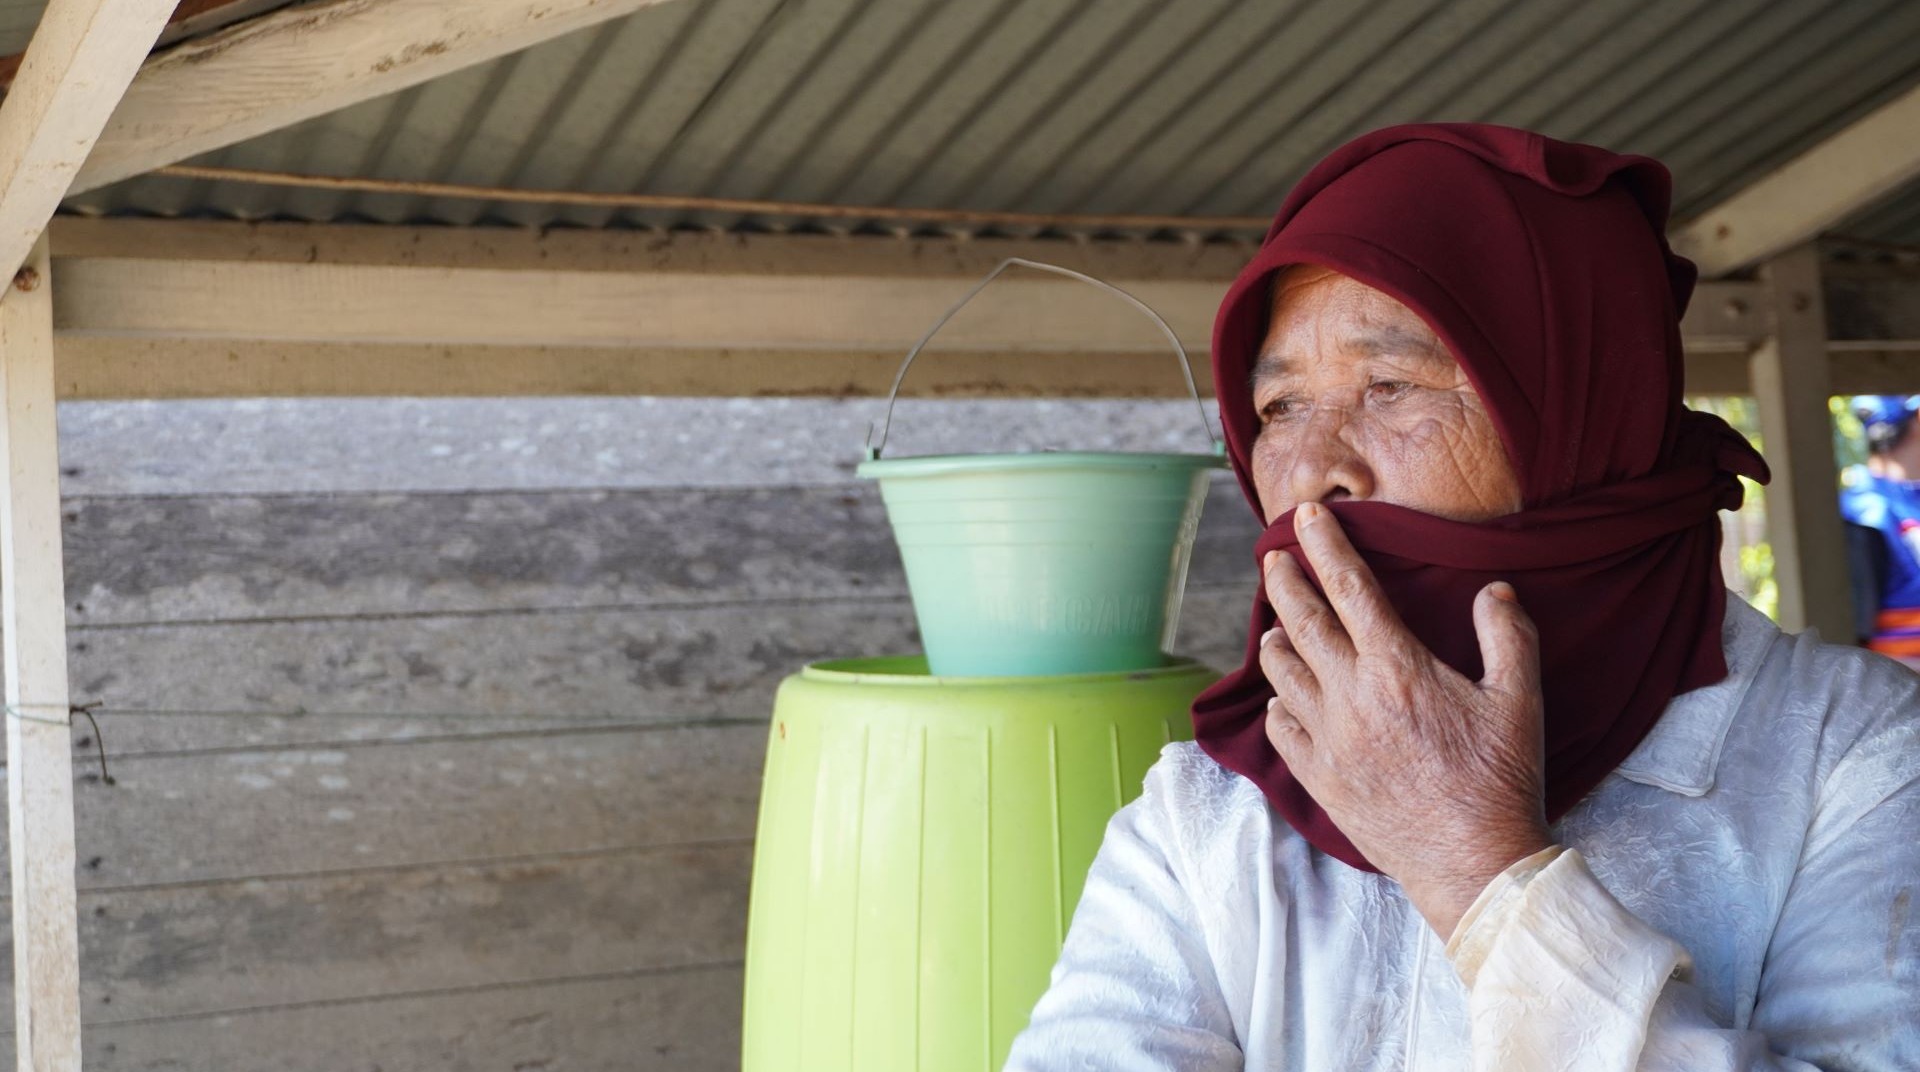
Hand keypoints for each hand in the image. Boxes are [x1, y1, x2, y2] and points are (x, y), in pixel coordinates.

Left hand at [1260, 501, 1551, 936]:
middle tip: (1275, 557)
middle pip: (1302, 622)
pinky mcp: (1320, 780)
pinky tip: (1288, 698)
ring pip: (1284, 674)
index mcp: (1398, 668)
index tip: (1305, 516)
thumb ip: (1508, 636)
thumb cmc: (1502, 782)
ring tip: (1278, 625)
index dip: (1326, 545)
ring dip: (1278, 641)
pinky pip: (1282, 730)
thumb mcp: (1520, 700)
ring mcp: (1330, 740)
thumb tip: (1494, 589)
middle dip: (1285, 582)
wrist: (1475, 865)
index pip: (1351, 588)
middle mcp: (1352, 697)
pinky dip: (1280, 704)